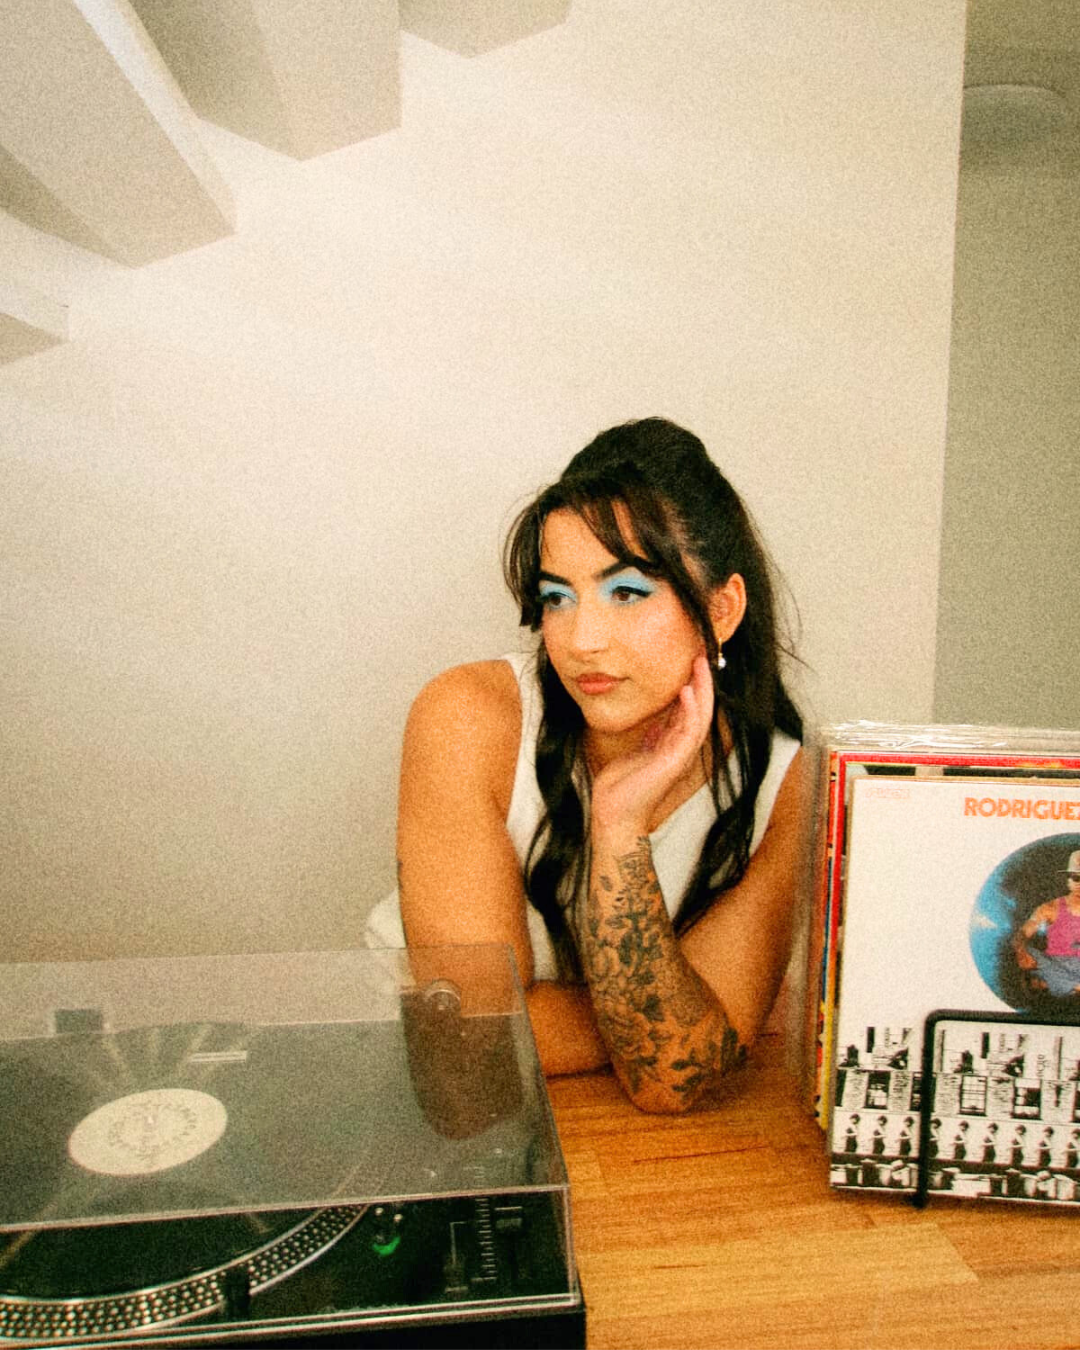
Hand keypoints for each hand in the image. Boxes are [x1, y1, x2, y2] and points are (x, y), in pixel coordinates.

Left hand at [590, 654, 714, 839]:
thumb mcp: (638, 752)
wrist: (613, 814)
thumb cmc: (621, 787)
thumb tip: (657, 721)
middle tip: (702, 655)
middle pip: (699, 710)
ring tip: (700, 665)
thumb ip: (651, 737)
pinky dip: (689, 711)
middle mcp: (680, 749)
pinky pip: (687, 733)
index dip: (693, 685)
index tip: (692, 661)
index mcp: (672, 745)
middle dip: (702, 682)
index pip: (689, 710)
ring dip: (701, 690)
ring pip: (700, 718)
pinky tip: (687, 692)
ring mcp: (679, 756)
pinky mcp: (674, 763)